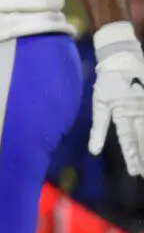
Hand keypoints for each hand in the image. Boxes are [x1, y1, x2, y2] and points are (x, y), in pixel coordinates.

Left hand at [90, 50, 143, 176]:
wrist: (123, 61)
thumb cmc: (108, 84)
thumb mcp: (98, 103)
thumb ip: (98, 128)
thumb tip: (93, 152)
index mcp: (122, 114)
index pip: (127, 139)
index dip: (131, 156)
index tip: (135, 172)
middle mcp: (138, 113)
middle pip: (142, 138)